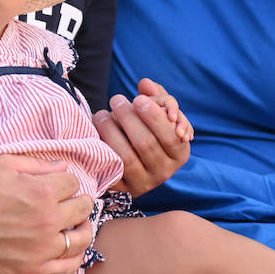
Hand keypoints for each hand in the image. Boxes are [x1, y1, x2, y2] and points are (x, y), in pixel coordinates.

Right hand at [0, 154, 93, 273]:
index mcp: (41, 192)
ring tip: (75, 225)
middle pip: (83, 208)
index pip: (73, 182)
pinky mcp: (31, 271)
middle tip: (70, 202)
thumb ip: (36, 165)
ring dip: (82, 228)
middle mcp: (47, 222)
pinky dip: (74, 256)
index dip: (65, 181)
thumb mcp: (0, 165)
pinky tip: (67, 247)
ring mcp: (41, 250)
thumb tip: (64, 167)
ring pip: (82, 238)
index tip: (57, 184)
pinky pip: (69, 266)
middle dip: (78, 201)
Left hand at [92, 78, 192, 196]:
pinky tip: (95, 132)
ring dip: (112, 131)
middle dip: (129, 119)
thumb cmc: (147, 128)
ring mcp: (144, 183)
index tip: (137, 98)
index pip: (170, 136)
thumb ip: (156, 95)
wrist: (131, 158)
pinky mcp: (122, 189)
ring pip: (127, 157)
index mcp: (179, 153)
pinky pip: (111, 169)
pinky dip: (102, 149)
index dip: (154, 117)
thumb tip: (145, 84)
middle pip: (147, 144)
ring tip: (103, 113)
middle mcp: (164, 172)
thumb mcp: (157, 112)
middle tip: (116, 99)